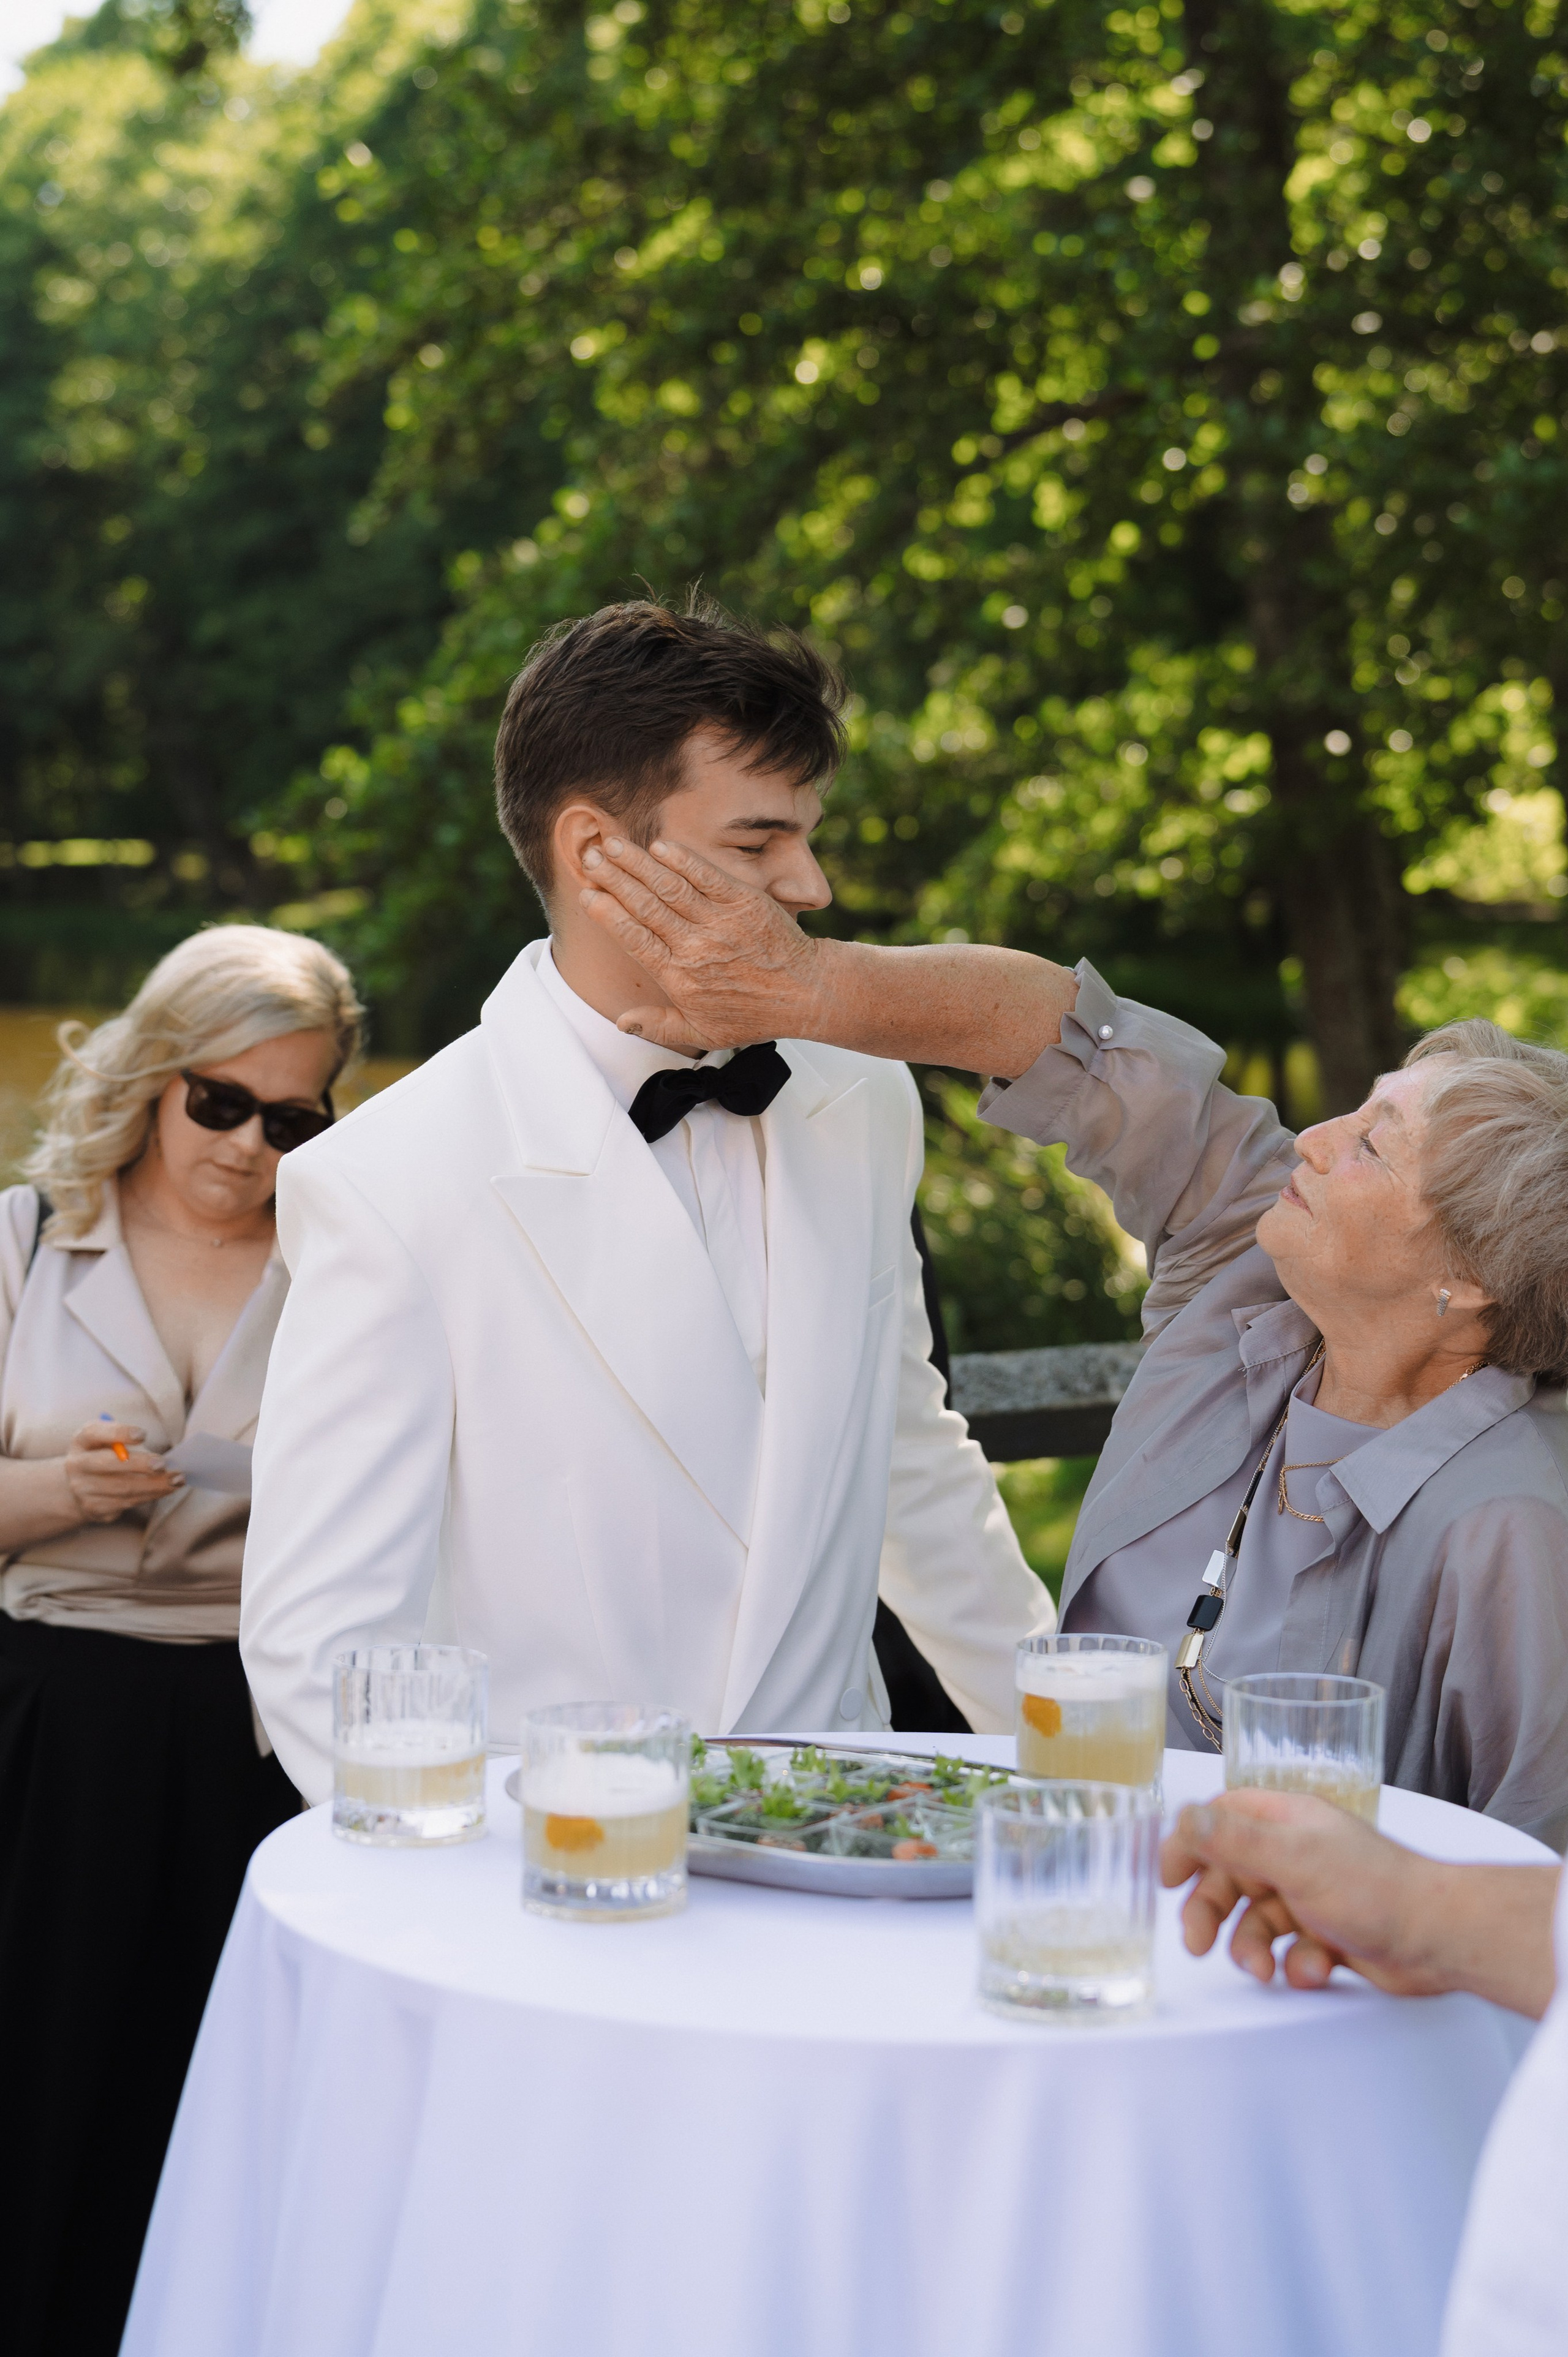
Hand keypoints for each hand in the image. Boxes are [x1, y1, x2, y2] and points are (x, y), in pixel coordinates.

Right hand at [63, 1420, 183, 1523]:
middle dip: (139, 1464)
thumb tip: (160, 1454)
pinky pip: (127, 1502)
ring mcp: (83, 1489)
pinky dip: (151, 1495)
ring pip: (123, 1487)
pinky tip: (167, 1489)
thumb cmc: (105, 1454)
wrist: (81, 1486)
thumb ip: (125, 1438)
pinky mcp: (94, 1508)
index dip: (119, 1433)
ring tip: (177, 1479)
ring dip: (154, 1484)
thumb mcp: (108, 1439)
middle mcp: (77, 1465)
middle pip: (109, 1464)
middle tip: (163, 1464)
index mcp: (81, 1440)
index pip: (96, 1433)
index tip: (143, 1435)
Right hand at [580, 836, 823, 1050]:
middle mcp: (696, 946)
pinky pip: (708, 876)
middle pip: (645, 906)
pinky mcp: (745, 902)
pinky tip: (661, 846)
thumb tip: (622, 1022)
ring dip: (639, 863)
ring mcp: (721, 921)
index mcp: (680, 977)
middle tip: (590, 859)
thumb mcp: (704, 1033)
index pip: (635, 939)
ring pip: (670, 886)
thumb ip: (659, 1026)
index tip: (587, 896)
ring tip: (614, 844)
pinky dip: (684, 860)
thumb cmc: (754, 1013)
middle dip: (614, 880)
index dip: (608, 915)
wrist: (806, 993)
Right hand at [1161, 1789, 1452, 1996]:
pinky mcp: (1327, 1933)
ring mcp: (1311, 1894)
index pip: (1218, 1819)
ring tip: (1264, 1969)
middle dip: (1210, 1912)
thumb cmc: (1374, 1887)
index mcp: (1284, 1820)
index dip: (1188, 1845)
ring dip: (1251, 1949)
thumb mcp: (1293, 1859)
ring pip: (1254, 1921)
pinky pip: (1288, 1950)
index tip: (1167, 1878)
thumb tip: (1182, 1816)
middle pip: (1228, 1877)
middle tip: (1198, 1944)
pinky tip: (1315, 1969)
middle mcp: (1294, 1853)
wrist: (1437, 1938)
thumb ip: (1233, 1840)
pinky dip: (1294, 1965)